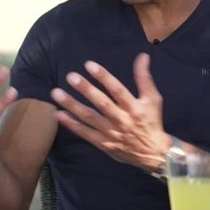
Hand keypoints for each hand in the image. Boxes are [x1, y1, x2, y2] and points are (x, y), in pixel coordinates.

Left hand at [50, 53, 170, 170]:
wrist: (153, 153)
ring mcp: (110, 133)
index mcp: (134, 108)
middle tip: (70, 76)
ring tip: (56, 93)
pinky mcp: (103, 143)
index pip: (117, 90)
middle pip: (101, 103)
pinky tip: (59, 114)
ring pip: (89, 117)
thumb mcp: (152, 99)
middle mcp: (121, 120)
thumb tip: (142, 56)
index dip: (104, 77)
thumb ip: (144, 78)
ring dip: (72, 105)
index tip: (89, 65)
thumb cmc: (151, 121)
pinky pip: (85, 133)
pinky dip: (71, 124)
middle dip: (85, 89)